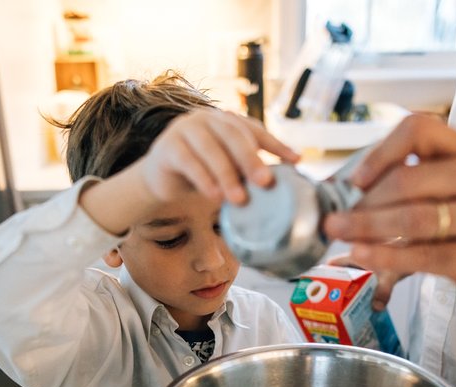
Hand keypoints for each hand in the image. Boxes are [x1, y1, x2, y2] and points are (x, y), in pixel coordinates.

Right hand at [137, 108, 299, 205]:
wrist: (160, 179)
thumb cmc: (201, 172)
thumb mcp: (228, 167)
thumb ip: (249, 167)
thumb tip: (288, 172)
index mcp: (224, 120)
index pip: (254, 129)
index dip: (275, 144)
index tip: (295, 162)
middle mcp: (206, 118)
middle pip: (233, 136)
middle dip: (251, 160)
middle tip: (265, 183)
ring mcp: (184, 129)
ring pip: (211, 149)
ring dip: (226, 175)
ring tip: (239, 199)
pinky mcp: (168, 146)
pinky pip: (188, 161)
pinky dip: (203, 179)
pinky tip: (214, 196)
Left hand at [322, 114, 455, 305]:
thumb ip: (420, 184)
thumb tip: (350, 196)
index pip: (420, 130)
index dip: (381, 152)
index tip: (357, 179)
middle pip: (407, 182)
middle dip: (363, 204)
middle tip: (335, 220)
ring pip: (412, 219)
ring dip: (366, 229)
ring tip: (338, 235)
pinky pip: (422, 256)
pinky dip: (385, 256)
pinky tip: (361, 256)